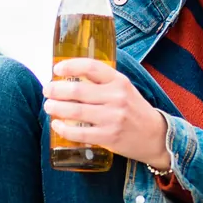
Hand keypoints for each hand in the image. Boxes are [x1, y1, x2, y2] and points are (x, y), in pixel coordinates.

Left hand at [44, 59, 172, 169]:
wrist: (155, 136)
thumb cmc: (134, 110)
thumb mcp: (123, 89)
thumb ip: (102, 82)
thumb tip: (69, 77)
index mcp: (119, 81)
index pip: (91, 66)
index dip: (70, 65)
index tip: (57, 69)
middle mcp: (116, 97)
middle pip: (77, 89)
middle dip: (56, 89)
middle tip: (47, 90)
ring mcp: (113, 118)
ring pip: (75, 111)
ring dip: (56, 107)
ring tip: (48, 106)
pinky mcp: (109, 137)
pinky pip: (79, 133)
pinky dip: (64, 128)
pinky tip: (57, 124)